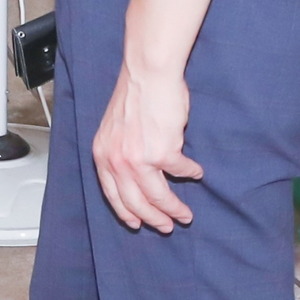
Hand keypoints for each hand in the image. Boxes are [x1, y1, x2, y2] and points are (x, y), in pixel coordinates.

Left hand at [92, 58, 201, 232]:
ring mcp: (139, 159)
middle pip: (135, 203)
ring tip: (185, 214)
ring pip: (158, 197)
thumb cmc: (135, 93)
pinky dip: (190, 174)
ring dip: (174, 209)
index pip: (112, 194)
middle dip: (153, 219)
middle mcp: (116, 161)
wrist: (148, 73)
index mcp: (102, 154)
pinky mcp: (163, 153)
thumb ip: (120, 151)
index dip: (126, 212)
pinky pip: (181, 172)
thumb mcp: (114, 128)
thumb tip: (137, 172)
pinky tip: (196, 173)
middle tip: (167, 226)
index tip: (136, 223)